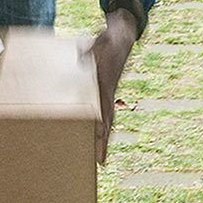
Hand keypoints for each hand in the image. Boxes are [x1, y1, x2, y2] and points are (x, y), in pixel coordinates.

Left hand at [89, 10, 137, 163]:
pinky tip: (95, 136)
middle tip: (101, 163)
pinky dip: (101, 127)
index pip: (104, 111)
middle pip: (107, 124)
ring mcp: (107, 96)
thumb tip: (82, 59)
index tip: (99, 140)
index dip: (102, 126)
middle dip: (103, 143)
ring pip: (106, 122)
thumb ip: (88, 56)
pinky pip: (102, 114)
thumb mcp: (96, 48)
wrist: (120, 39)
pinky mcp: (104, 93)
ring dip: (102, 139)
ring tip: (99, 158)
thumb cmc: (106, 45)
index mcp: (106, 87)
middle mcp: (108, 95)